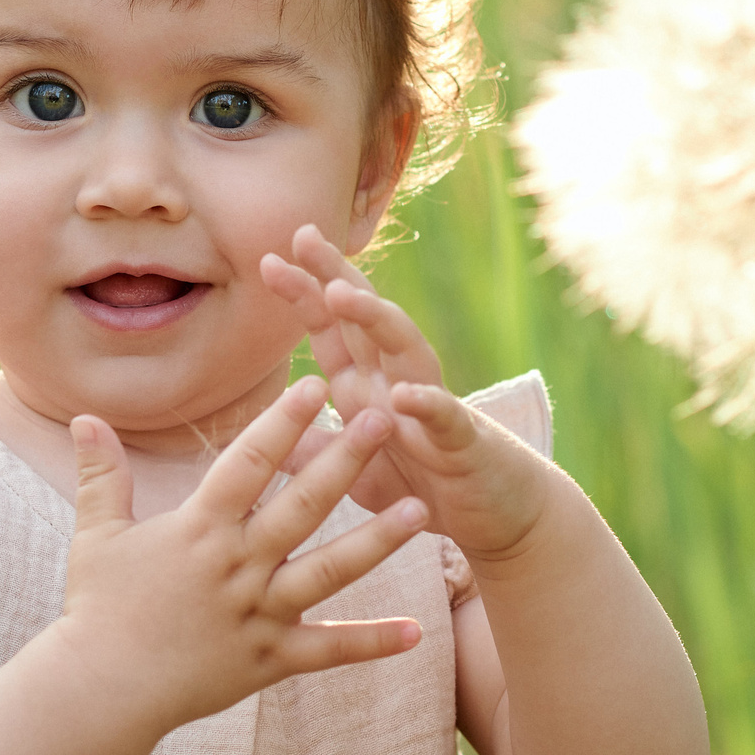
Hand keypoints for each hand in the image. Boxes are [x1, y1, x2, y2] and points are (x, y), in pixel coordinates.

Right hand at [52, 377, 428, 735]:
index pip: (248, 463)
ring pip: (329, 572)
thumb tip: (83, 417)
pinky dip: (372, 643)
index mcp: (199, 529)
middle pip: (301, 505)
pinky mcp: (270, 659)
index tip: (314, 384)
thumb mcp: (96, 535)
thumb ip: (101, 474)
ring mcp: (258, 614)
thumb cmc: (96, 609)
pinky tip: (417, 633)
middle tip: (386, 421)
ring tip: (420, 511)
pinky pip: (328, 650)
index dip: (281, 422)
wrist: (100, 691)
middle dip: (345, 459)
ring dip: (377, 541)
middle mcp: (237, 566)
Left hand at [260, 225, 551, 564]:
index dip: (304, 293)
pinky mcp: (462, 442)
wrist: (494, 518)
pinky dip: (426, 404)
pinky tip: (404, 394)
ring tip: (341, 295)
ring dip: (376, 320)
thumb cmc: (420, 487)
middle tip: (304, 236)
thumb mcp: (354, 471)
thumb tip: (261, 434)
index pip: (332, 329)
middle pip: (365, 319)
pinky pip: (444, 417)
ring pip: (405, 349)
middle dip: (335, 276)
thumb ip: (314, 450)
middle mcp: (396, 383)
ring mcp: (430, 406)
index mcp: (365, 387)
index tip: (270, 258)